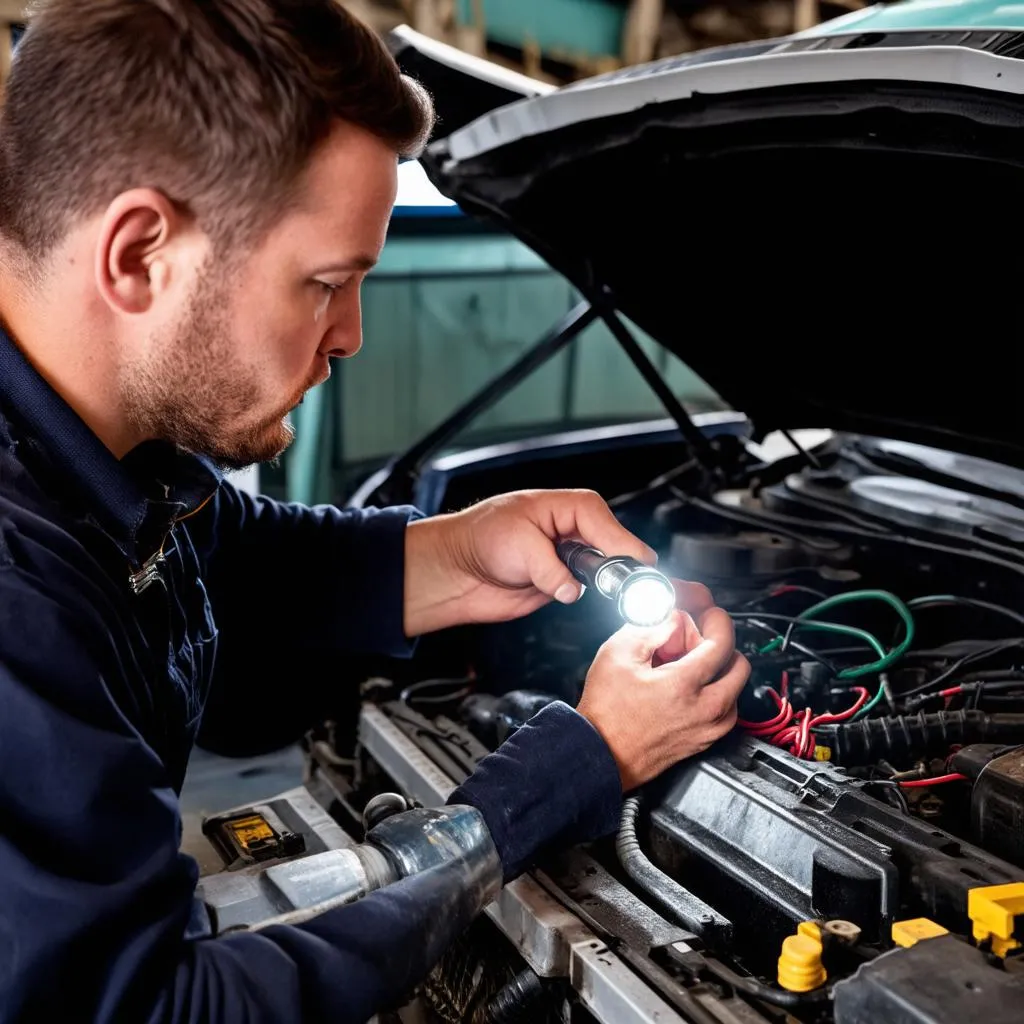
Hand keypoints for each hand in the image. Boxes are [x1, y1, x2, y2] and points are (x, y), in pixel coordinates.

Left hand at [404, 489, 653, 636]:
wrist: (455, 568)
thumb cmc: (479, 538)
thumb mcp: (520, 547)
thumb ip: (552, 570)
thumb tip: (573, 590)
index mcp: (566, 506)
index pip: (605, 523)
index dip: (622, 544)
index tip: (637, 565)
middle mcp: (571, 530)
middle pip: (613, 546)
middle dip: (618, 565)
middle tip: (627, 587)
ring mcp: (567, 557)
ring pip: (602, 572)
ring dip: (600, 583)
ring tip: (596, 590)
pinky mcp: (560, 582)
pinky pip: (583, 591)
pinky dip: (583, 596)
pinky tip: (572, 595)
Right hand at [576, 581, 749, 790]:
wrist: (600, 753)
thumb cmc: (605, 714)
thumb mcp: (618, 654)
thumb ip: (650, 627)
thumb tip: (672, 618)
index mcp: (685, 685)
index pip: (723, 641)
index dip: (718, 620)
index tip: (709, 615)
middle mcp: (705, 710)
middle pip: (740, 665)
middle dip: (722, 645)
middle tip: (699, 639)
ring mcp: (708, 729)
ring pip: (736, 689)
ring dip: (721, 670)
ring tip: (692, 665)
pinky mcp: (704, 741)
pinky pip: (726, 710)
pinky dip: (716, 693)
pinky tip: (690, 688)